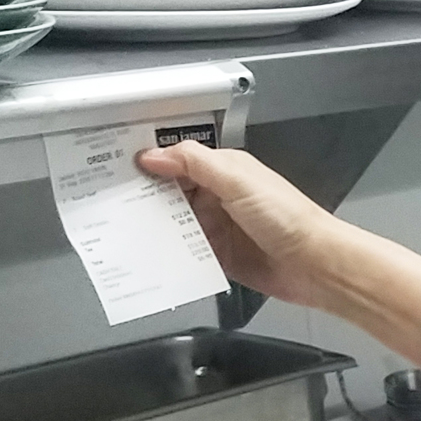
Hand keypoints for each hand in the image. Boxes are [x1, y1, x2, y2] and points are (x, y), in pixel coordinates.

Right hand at [136, 141, 420, 369]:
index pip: (177, 160)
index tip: (113, 166)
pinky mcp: (218, 256)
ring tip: (114, 227)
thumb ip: (195, 163)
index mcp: (224, 170)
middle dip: (142, 196)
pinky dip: (167, 252)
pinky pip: (185, 252)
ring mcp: (218, 227)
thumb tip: (153, 155)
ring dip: (152, 225)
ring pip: (173, 222)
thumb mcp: (237, 180)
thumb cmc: (287, 218)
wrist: (316, 265)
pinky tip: (145, 254)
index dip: (149, 162)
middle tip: (104, 199)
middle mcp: (219, 196)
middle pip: (170, 192)